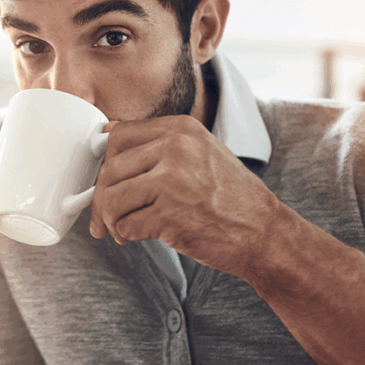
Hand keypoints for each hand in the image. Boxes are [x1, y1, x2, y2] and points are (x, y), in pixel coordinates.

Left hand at [89, 115, 283, 275]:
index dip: (106, 163)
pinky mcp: (169, 215)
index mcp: (181, 129)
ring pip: (111, 198)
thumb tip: (106, 137)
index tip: (107, 182)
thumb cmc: (230, 198)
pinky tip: (138, 235)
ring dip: (110, 219)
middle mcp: (176, 148)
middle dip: (102, 198)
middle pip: (110, 170)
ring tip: (121, 228)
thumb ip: (157, 145)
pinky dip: (126, 234)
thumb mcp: (199, 154)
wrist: (263, 232)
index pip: (119, 136)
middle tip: (106, 216)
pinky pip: (124, 225)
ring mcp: (173, 181)